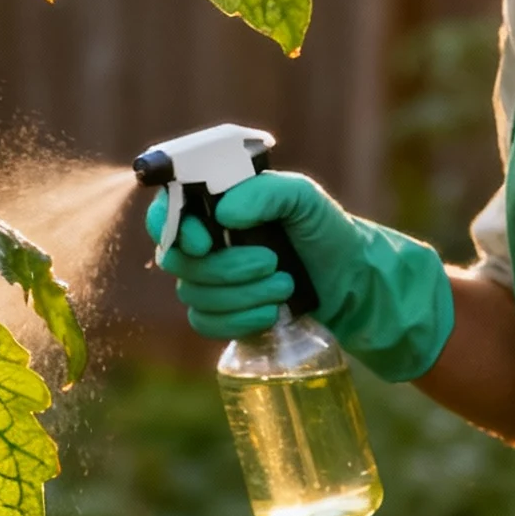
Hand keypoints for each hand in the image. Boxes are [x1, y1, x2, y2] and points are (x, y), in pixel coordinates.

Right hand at [146, 173, 455, 380]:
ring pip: (194, 295)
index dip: (173, 228)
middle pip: (178, 261)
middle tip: (272, 262)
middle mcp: (205, 243)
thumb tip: (224, 213)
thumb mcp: (305, 199)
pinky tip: (270, 313)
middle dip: (227, 268)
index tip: (206, 241)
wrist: (350, 282)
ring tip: (286, 287)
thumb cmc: (326, 232)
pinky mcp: (221, 315)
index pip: (164, 214)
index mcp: (214, 208)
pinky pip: (204, 323)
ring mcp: (210, 281)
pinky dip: (237, 321)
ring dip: (242, 295)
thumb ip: (267, 192)